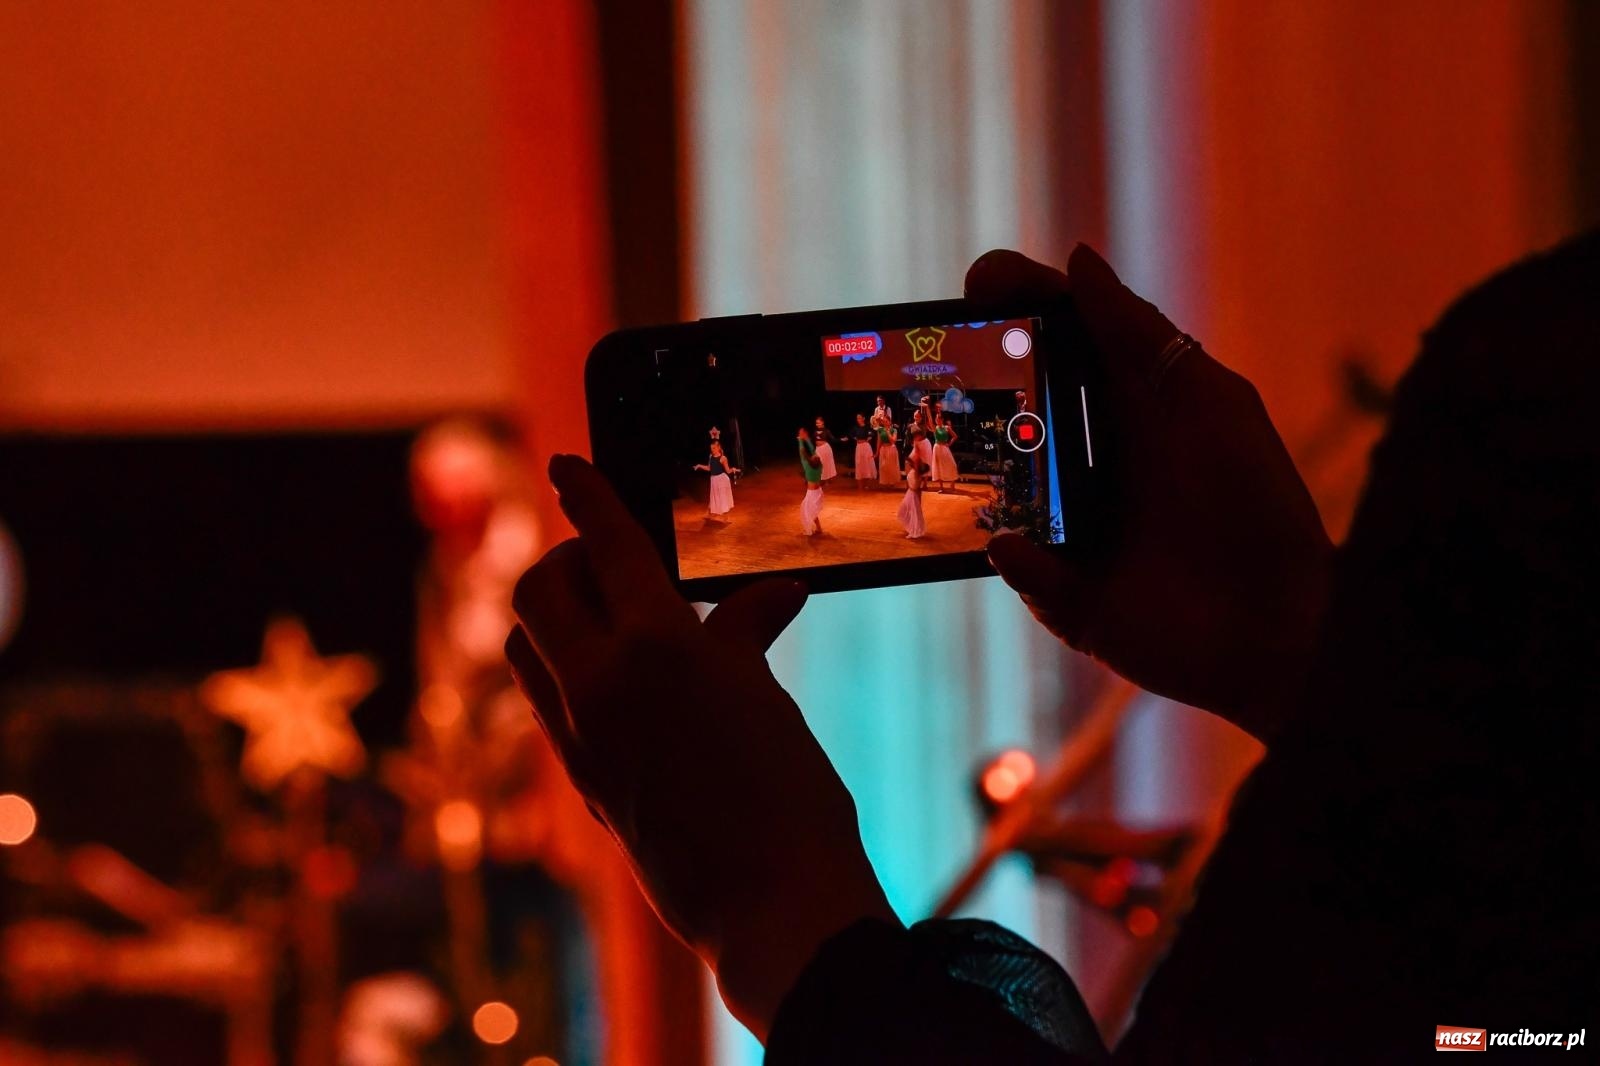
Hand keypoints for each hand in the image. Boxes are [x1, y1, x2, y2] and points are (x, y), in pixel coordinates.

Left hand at [506, 456, 894, 1037]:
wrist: (771, 904)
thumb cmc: (791, 794)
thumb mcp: (769, 697)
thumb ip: (746, 634)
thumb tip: (772, 595)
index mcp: (658, 644)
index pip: (605, 542)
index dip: (585, 493)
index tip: (567, 465)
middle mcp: (603, 683)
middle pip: (538, 589)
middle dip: (563, 559)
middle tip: (607, 562)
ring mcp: (581, 737)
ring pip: (526, 648)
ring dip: (552, 618)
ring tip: (606, 620)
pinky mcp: (581, 781)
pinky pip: (546, 704)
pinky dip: (564, 672)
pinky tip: (611, 682)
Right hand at [967, 245, 1331, 738]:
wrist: (1282, 627)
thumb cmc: (1257, 504)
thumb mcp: (1206, 402)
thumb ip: (1141, 336)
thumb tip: (1076, 260)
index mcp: (1132, 406)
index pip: (1063, 342)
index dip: (1019, 306)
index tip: (975, 285)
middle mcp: (1097, 460)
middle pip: (1017, 409)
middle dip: (974, 383)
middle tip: (939, 357)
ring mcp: (1077, 527)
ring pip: (1003, 486)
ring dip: (978, 468)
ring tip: (950, 448)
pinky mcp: (1069, 594)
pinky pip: (1020, 568)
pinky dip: (1013, 557)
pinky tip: (1013, 543)